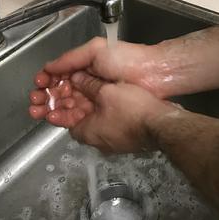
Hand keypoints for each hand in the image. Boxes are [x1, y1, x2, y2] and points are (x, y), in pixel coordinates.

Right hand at [29, 37, 171, 122]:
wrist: (152, 75)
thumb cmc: (125, 59)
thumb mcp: (96, 50)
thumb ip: (71, 58)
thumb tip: (49, 67)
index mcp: (87, 65)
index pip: (61, 74)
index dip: (47, 80)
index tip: (37, 85)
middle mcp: (89, 82)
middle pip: (60, 91)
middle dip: (44, 96)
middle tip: (33, 102)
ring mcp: (95, 98)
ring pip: (66, 105)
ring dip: (50, 107)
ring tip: (38, 111)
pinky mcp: (101, 113)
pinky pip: (78, 116)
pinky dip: (63, 117)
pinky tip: (53, 117)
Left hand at [37, 70, 174, 152]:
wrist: (162, 125)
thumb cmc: (132, 111)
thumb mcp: (106, 92)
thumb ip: (89, 84)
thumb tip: (77, 78)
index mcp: (86, 132)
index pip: (64, 119)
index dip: (58, 105)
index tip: (56, 94)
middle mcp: (96, 140)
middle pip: (79, 119)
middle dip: (73, 103)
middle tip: (71, 88)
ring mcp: (112, 141)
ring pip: (95, 120)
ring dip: (90, 105)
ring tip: (90, 88)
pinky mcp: (126, 137)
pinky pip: (109, 122)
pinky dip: (104, 109)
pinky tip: (108, 96)